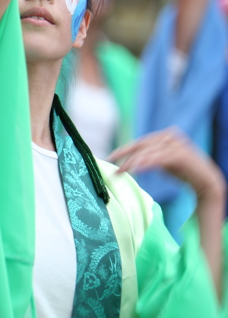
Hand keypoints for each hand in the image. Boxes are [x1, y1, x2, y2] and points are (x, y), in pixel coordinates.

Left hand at [108, 127, 225, 201]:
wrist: (206, 181)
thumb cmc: (183, 171)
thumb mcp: (163, 162)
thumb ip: (150, 157)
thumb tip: (131, 160)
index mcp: (164, 136)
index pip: (140, 142)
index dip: (124, 150)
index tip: (110, 158)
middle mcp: (169, 136)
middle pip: (141, 146)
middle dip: (125, 156)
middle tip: (112, 166)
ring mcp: (175, 144)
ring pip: (148, 152)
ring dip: (132, 162)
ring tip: (121, 171)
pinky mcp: (180, 154)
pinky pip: (158, 158)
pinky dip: (145, 164)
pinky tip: (135, 170)